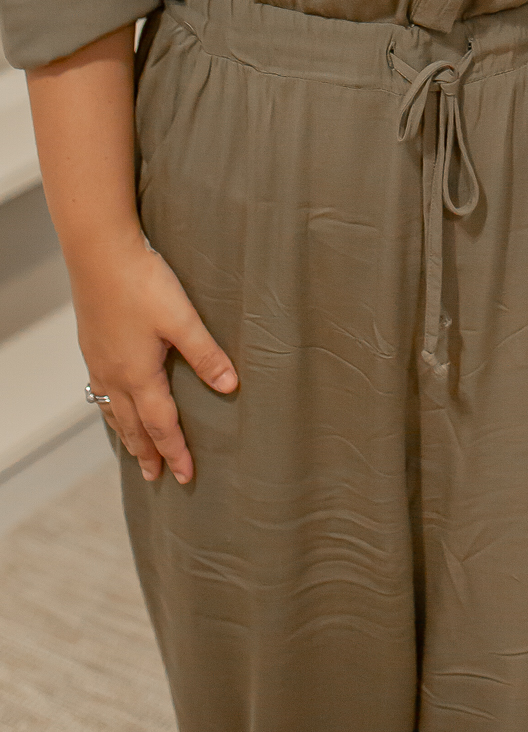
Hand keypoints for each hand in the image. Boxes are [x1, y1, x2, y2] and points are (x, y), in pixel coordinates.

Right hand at [73, 235, 236, 483]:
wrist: (100, 254)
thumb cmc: (142, 283)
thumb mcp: (182, 319)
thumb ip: (206, 354)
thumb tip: (230, 386)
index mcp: (139, 375)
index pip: (161, 425)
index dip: (175, 451)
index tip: (186, 475)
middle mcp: (115, 376)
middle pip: (133, 426)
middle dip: (147, 452)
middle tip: (155, 477)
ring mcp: (99, 362)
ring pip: (113, 411)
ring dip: (126, 434)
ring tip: (133, 451)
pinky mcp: (92, 346)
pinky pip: (101, 392)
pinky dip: (110, 409)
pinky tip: (112, 402)